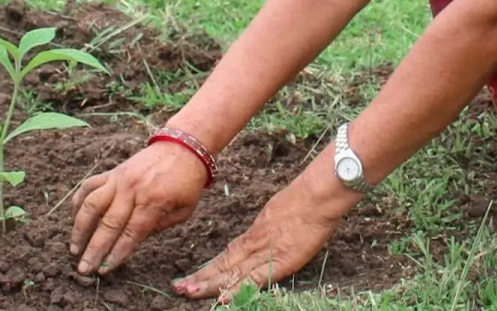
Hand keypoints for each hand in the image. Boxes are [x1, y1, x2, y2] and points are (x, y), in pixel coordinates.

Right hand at [68, 141, 208, 274]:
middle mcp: (133, 189)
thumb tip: (133, 242)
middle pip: (109, 223)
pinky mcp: (112, 172)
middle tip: (84, 269)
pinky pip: (88, 186)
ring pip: (92, 204)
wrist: (183, 147)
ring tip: (74, 248)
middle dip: (94, 249)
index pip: (131, 233)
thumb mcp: (184, 210)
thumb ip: (159, 227)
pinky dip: (78, 202)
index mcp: (154, 201)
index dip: (116, 253)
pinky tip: (74, 220)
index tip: (104, 270)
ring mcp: (119, 179)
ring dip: (79, 228)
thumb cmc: (186, 182)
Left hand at [173, 163, 357, 301]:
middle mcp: (254, 245)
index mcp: (255, 235)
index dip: (208, 269)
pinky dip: (239, 289)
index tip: (190, 278)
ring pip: (233, 273)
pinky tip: (224, 298)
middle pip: (223, 265)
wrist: (317, 196)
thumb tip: (264, 240)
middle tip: (179, 288)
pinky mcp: (279, 262)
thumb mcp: (279, 216)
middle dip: (201, 278)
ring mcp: (265, 254)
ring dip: (210, 285)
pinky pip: (256, 279)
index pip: (226, 257)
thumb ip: (268, 232)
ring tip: (188, 292)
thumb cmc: (305, 203)